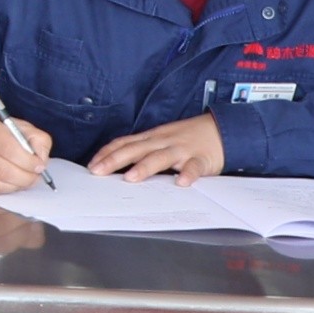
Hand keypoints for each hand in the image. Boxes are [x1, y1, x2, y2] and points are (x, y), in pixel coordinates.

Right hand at [0, 105, 53, 194]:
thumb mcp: (13, 124)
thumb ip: (35, 137)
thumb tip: (42, 159)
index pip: (10, 149)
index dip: (29, 161)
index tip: (40, 166)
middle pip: (5, 170)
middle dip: (27, 177)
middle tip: (35, 176)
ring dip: (18, 185)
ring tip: (25, 179)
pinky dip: (6, 189)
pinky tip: (11, 182)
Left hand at [88, 113, 226, 182]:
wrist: (222, 129)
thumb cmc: (187, 138)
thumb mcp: (162, 140)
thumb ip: (143, 150)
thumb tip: (117, 164)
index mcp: (152, 138)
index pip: (124, 143)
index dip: (107, 153)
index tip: (91, 165)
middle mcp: (163, 141)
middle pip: (136, 149)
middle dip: (115, 160)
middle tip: (98, 171)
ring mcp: (182, 149)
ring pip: (161, 157)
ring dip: (145, 167)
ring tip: (131, 178)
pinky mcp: (201, 159)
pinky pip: (194, 167)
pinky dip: (188, 174)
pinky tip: (181, 182)